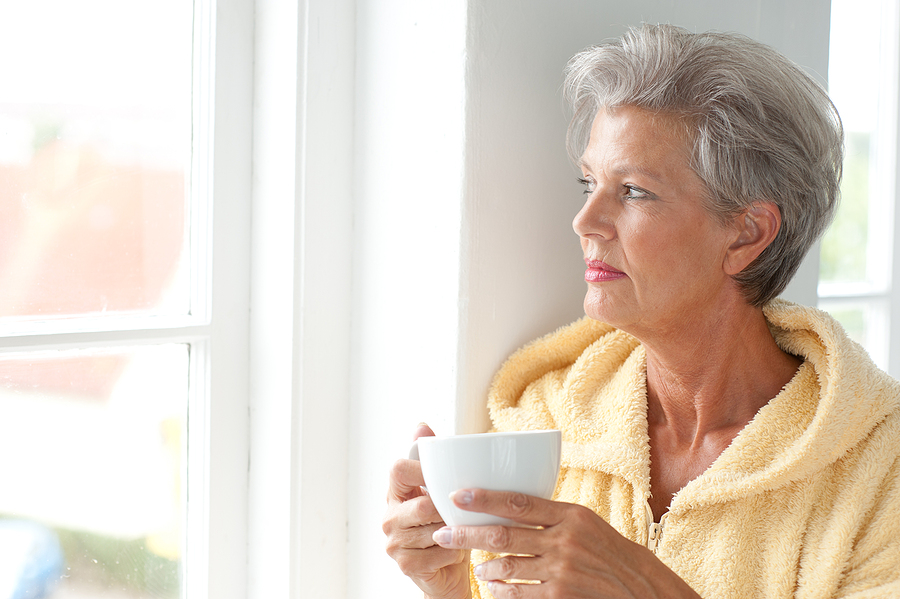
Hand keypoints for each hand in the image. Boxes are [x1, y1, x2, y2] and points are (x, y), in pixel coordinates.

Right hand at [383, 424, 471, 598]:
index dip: (422, 469)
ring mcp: (394, 543)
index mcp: (395, 492)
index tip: (445, 476)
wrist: (447, 571)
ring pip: (434, 529)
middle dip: (448, 509)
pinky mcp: (406, 565)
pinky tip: (457, 550)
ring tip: (461, 530)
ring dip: (456, 531)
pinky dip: (456, 551)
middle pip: (422, 505)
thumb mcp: (440, 490)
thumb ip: (431, 460)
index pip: (398, 470)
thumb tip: (421, 426)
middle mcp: (389, 517)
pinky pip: (440, 552)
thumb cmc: (446, 525)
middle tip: (464, 510)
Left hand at [432, 489, 699, 598]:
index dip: (484, 498)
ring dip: (485, 568)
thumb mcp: (584, 523)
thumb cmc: (607, 552)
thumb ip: (549, 515)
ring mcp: (562, 570)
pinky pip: (519, 593)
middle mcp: (565, 539)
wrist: (638, 586)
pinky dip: (502, 592)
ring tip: (478, 569)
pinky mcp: (560, 595)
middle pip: (503, 534)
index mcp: (570, 514)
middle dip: (467, 534)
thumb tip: (506, 504)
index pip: (518, 501)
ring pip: (507, 567)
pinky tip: (494, 590)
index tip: (456, 495)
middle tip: (443, 533)